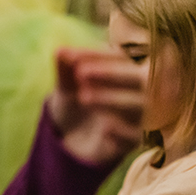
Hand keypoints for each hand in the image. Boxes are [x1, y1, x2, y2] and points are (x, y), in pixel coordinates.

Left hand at [49, 47, 145, 165]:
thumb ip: (65, 71)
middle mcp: (135, 92)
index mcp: (122, 72)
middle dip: (108, 73)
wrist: (69, 143)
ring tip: (83, 97)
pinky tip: (104, 128)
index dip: (95, 55)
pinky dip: (120, 129)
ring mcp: (136, 117)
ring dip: (110, 99)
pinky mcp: (132, 140)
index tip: (70, 57)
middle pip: (134, 78)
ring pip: (136, 105)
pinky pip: (133, 135)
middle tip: (81, 73)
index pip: (117, 58)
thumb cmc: (73, 107)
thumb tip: (59, 51)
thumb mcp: (65, 88)